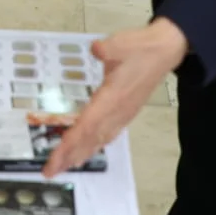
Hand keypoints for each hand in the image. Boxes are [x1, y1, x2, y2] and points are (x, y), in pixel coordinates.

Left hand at [43, 19, 189, 176]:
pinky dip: (94, 145)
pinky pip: (108, 134)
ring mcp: (123, 114)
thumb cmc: (142, 48)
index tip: (53, 160)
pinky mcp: (126, 112)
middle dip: (68, 156)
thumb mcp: (122, 43)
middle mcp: (117, 112)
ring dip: (80, 154)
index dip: (69, 145)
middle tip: (50, 171)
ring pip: (99, 139)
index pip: (87, 127)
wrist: (165, 51)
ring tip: (64, 166)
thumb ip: (107, 48)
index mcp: (113, 98)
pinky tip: (87, 150)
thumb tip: (96, 50)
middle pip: (89, 139)